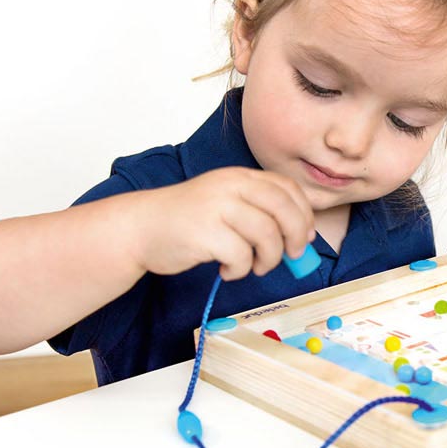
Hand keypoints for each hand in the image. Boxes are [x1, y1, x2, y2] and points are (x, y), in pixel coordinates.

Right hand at [133, 167, 316, 279]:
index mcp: (239, 177)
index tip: (306, 235)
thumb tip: (303, 236)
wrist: (140, 227)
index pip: (287, 188)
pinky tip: (226, 270)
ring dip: (268, 259)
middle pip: (284, 209)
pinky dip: (240, 270)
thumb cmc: (186, 220)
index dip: (304, 214)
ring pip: (267, 235)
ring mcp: (217, 207)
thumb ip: (258, 211)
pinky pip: (241, 256)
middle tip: (292, 256)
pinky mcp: (204, 232)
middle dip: (296, 237)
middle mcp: (230, 186)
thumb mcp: (224, 202)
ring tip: (254, 266)